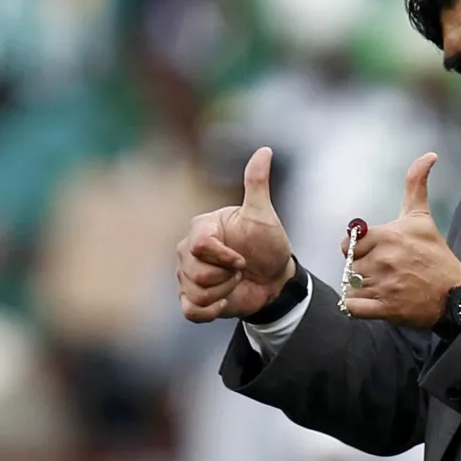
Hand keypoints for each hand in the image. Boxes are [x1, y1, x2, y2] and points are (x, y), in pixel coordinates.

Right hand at [177, 147, 294, 322]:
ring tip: (235, 282)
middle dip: (227, 276)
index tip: (242, 258)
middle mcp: (186, 250)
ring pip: (196, 291)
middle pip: (196, 272)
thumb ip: (257, 184)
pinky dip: (211, 310)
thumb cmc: (268, 243)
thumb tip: (264, 150)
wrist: (274, 279)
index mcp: (201, 227)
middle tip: (241, 269)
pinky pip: (190, 310)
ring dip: (224, 292)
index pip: (200, 245)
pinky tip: (225, 302)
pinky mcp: (191, 299)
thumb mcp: (264, 215)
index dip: (223, 256)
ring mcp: (186, 275)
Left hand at [340, 153, 460, 327]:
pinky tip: (371, 302)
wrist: (454, 293)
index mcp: (388, 236)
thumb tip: (428, 155)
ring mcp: (384, 286)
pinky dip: (355, 307)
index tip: (376, 253)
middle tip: (384, 271)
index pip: (349, 243)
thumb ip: (416, 184)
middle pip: (350, 265)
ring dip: (361, 288)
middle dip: (362, 269)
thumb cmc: (435, 255)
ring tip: (383, 286)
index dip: (359, 249)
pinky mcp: (385, 309)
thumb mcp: (421, 217)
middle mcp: (384, 260)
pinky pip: (351, 307)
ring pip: (351, 285)